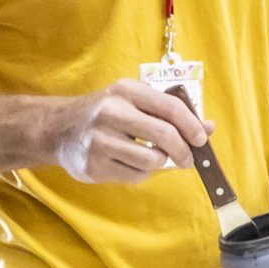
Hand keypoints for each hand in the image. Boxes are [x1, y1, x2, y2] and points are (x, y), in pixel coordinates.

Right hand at [53, 79, 211, 183]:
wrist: (59, 128)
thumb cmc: (106, 113)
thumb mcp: (134, 102)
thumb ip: (170, 113)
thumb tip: (209, 128)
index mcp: (126, 91)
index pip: (170, 107)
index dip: (192, 125)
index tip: (202, 139)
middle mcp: (111, 112)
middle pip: (164, 135)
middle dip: (184, 151)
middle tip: (188, 160)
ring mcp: (100, 140)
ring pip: (151, 160)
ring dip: (158, 162)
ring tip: (149, 156)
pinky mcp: (94, 165)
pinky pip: (134, 175)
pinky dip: (140, 173)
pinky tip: (128, 162)